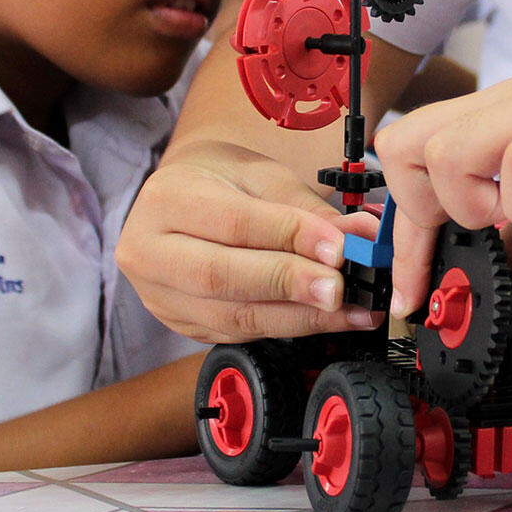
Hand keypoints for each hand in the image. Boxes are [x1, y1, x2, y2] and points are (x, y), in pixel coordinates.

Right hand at [115, 140, 380, 342]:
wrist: (182, 199)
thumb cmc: (222, 180)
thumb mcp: (262, 176)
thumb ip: (309, 209)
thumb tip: (362, 235)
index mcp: (166, 200)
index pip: (232, 224)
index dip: (288, 237)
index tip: (338, 248)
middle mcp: (150, 253)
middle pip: (222, 277)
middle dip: (289, 285)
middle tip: (341, 288)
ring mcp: (162, 297)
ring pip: (233, 317)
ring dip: (300, 318)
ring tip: (351, 311)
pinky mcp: (184, 326)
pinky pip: (240, 334)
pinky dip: (290, 328)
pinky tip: (328, 321)